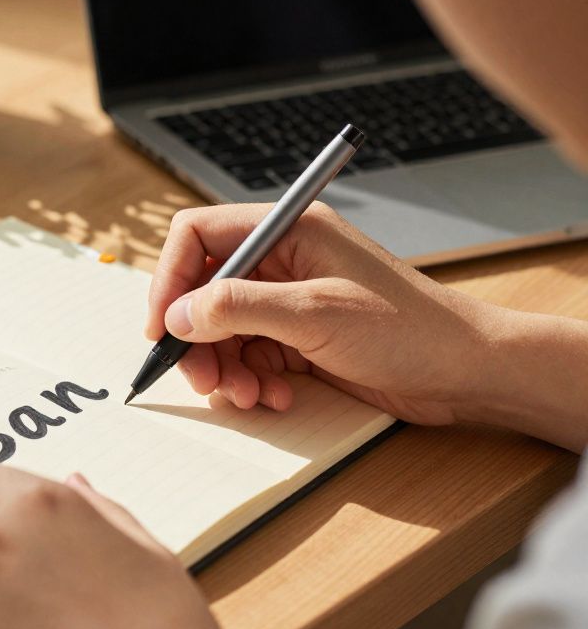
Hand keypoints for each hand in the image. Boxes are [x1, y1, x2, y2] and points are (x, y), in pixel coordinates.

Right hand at [146, 203, 506, 425]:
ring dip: (223, 367)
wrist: (466, 373)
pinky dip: (250, 381)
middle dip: (196, 338)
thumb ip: (239, 308)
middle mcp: (283, 260)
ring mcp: (290, 301)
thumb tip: (178, 315)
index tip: (162, 327)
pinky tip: (272, 397)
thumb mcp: (315, 314)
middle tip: (201, 379)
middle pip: (203, 290)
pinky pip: (248, 356)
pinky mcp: (299, 338)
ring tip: (244, 395)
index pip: (198, 236)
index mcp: (287, 231)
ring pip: (221, 330)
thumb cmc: (408, 330)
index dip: (170, 279)